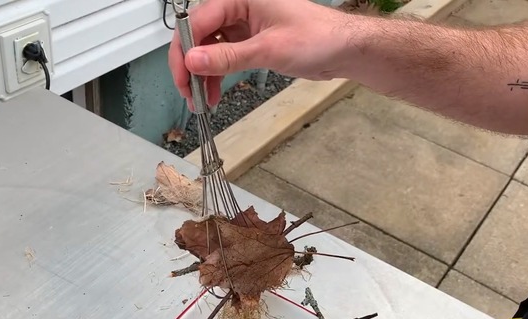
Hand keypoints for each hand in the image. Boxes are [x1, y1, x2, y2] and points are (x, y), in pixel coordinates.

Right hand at [168, 0, 355, 106]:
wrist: (343, 49)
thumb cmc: (318, 37)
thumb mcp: (269, 50)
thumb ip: (228, 57)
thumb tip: (194, 60)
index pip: (198, 21)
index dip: (185, 50)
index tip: (183, 76)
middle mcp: (239, 7)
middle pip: (199, 35)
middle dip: (190, 65)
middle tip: (188, 92)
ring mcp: (244, 25)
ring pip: (209, 48)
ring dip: (202, 74)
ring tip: (201, 100)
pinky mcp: (251, 41)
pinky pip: (224, 56)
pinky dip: (217, 75)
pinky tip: (214, 93)